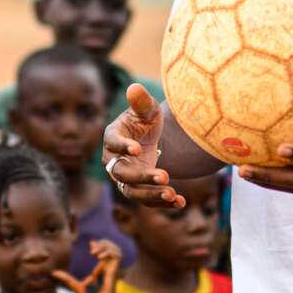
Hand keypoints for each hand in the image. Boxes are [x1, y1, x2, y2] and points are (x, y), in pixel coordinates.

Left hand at [53, 242, 119, 292]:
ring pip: (117, 250)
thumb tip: (53, 273)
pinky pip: (117, 257)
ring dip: (106, 246)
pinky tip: (98, 257)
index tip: (90, 243)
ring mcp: (112, 270)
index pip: (106, 250)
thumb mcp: (75, 286)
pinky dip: (108, 253)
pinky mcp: (114, 273)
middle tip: (92, 247)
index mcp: (101, 269)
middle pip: (113, 247)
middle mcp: (108, 268)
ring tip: (95, 252)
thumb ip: (66, 279)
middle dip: (103, 243)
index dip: (100, 243)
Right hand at [104, 84, 184, 208]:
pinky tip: (180, 202)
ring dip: (151, 195)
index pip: (112, 143)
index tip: (137, 149)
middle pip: (122, 173)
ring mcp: (125, 178)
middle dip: (142, 176)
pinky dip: (163, 203)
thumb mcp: (146, 110)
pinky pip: (147, 200)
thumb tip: (134, 88)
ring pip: (133, 192)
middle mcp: (113, 161)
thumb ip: (141, 102)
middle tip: (165, 176)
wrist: (149, 138)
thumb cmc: (144, 121)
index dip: (122, 147)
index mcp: (112, 137)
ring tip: (172, 194)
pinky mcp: (138, 190)